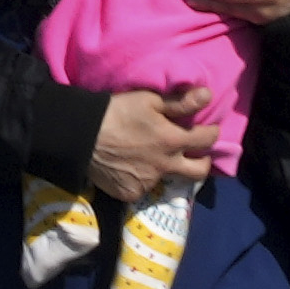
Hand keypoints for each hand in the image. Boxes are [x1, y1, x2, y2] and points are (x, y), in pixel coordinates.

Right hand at [82, 85, 214, 202]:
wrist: (79, 135)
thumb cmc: (116, 112)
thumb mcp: (148, 100)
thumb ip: (180, 102)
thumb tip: (208, 95)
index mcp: (173, 141)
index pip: (208, 140)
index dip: (210, 133)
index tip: (207, 130)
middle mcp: (165, 165)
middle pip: (199, 172)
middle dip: (202, 162)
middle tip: (194, 154)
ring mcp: (148, 182)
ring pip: (168, 179)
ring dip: (167, 169)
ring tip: (154, 158)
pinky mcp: (130, 193)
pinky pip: (143, 189)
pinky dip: (140, 179)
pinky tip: (131, 168)